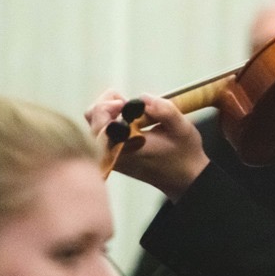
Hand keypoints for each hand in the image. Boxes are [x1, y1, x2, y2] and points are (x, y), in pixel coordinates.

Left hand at [86, 90, 209, 200]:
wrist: (183, 178)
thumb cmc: (184, 153)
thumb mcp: (181, 128)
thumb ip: (163, 110)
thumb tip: (142, 97)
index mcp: (125, 145)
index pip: (99, 118)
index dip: (110, 103)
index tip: (128, 102)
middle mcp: (112, 152)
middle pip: (91, 116)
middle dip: (108, 103)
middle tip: (129, 104)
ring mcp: (109, 156)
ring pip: (94, 124)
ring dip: (109, 111)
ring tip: (131, 112)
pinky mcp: (111, 156)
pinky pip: (100, 133)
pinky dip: (111, 121)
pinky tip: (130, 122)